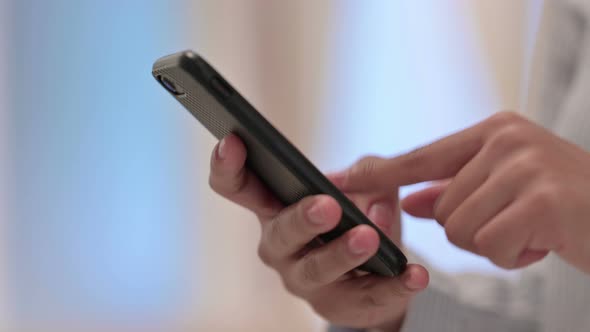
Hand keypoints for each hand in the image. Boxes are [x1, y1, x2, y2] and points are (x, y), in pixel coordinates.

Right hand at [208, 134, 428, 330]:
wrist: (370, 275)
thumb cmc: (350, 220)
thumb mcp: (359, 187)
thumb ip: (368, 175)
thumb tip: (374, 199)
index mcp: (274, 209)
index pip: (238, 188)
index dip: (228, 167)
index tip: (234, 142)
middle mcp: (280, 247)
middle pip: (280, 234)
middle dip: (302, 219)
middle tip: (326, 205)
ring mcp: (306, 280)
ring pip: (316, 270)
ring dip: (342, 253)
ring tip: (368, 237)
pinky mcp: (342, 306)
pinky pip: (368, 297)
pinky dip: (393, 285)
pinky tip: (414, 274)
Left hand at [340, 112, 589, 273]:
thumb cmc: (564, 205)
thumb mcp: (505, 188)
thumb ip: (453, 191)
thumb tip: (406, 201)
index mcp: (493, 131)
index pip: (419, 156)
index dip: (375, 172)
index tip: (335, 179)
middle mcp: (506, 139)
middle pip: (441, 207)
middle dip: (474, 228)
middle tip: (518, 221)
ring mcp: (525, 165)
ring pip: (460, 228)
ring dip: (494, 243)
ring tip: (533, 229)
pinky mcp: (542, 199)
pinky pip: (490, 245)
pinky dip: (514, 257)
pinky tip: (544, 243)